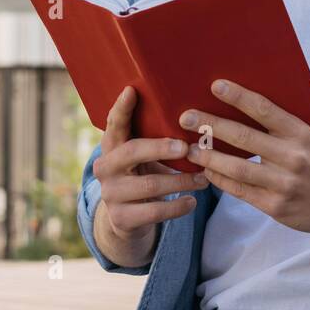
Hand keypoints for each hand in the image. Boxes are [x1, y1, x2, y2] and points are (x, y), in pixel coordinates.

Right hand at [94, 85, 207, 247]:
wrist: (125, 220)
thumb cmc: (143, 174)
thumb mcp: (143, 157)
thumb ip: (155, 139)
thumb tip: (196, 119)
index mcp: (111, 146)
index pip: (114, 123)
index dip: (122, 107)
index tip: (132, 90)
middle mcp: (105, 168)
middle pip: (133, 151)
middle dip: (161, 148)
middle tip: (186, 147)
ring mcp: (111, 194)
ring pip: (151, 184)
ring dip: (181, 181)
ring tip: (204, 179)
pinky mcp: (121, 219)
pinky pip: (155, 211)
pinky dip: (177, 207)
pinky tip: (192, 202)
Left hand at [180, 79, 309, 234]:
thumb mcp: (305, 137)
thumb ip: (277, 126)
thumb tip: (235, 106)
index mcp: (299, 132)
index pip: (265, 110)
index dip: (239, 96)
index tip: (215, 85)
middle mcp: (292, 156)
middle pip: (245, 138)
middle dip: (211, 126)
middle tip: (186, 118)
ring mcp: (284, 183)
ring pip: (238, 168)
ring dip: (210, 157)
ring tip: (190, 149)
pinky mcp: (276, 206)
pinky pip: (240, 191)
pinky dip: (220, 180)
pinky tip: (207, 171)